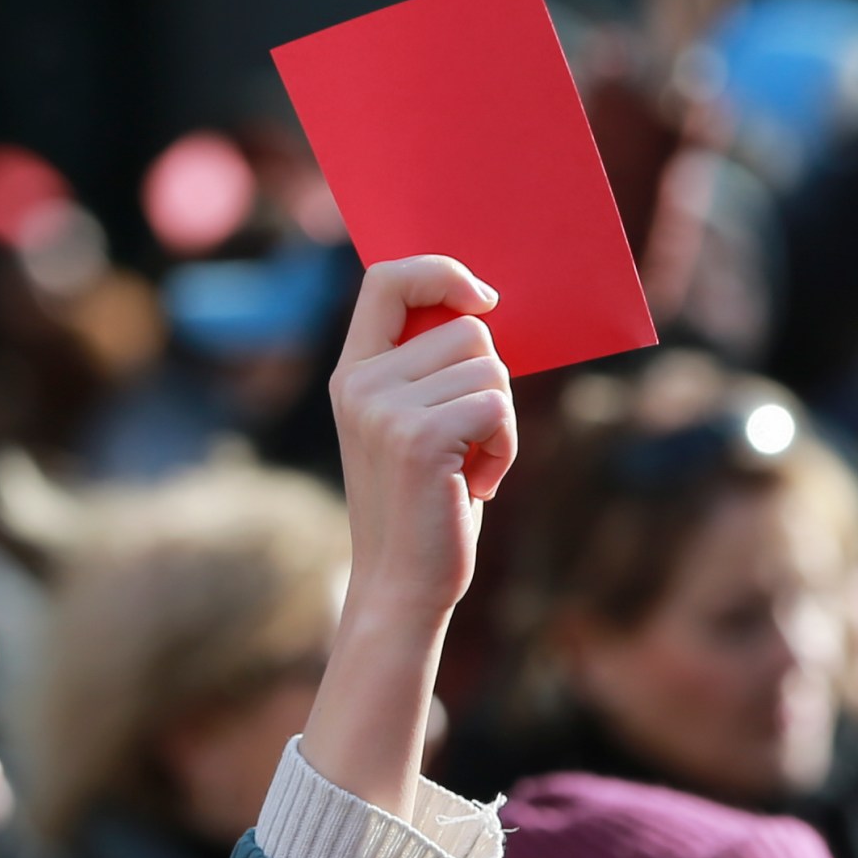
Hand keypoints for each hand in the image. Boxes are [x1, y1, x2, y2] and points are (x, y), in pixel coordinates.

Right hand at [330, 256, 515, 619]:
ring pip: (490, 367)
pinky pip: (498, 406)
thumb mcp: (412, 425)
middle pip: (467, 328)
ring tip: (468, 465)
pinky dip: (505, 445)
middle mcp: (360, 383)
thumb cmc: (423, 505)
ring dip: (500, 418)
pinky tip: (476, 481)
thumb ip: (429, 369)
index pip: (387, 278)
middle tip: (466, 440)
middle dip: (489, 380)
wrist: (401, 585)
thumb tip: (485, 309)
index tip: (482, 300)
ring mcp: (383, 409)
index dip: (441, 272)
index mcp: (352, 372)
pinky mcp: (419, 437)